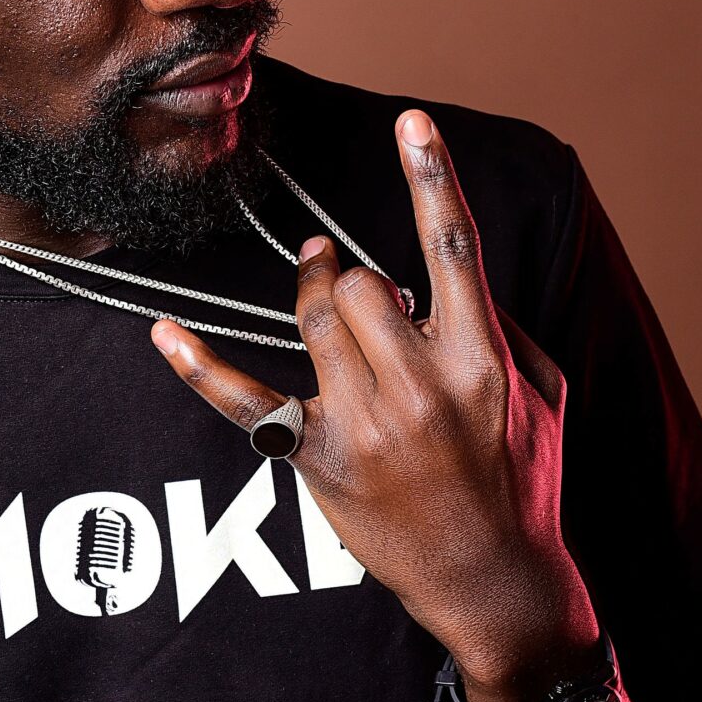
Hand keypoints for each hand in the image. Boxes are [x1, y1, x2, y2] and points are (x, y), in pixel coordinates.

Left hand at [150, 108, 599, 701]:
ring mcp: (367, 426)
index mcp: (483, 360)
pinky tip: (164, 332)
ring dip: (317, 294)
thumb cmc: (521, 479)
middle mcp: (424, 388)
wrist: (493, 579)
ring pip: (317, 317)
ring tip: (325, 290)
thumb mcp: (537, 393)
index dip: (433, 178)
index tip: (411, 122)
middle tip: (366, 298)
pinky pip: (246, 401)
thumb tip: (437, 283)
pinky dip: (199, 365)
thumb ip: (495, 327)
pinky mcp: (319, 460)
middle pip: (364, 285)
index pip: (455, 250)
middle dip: (359, 280)